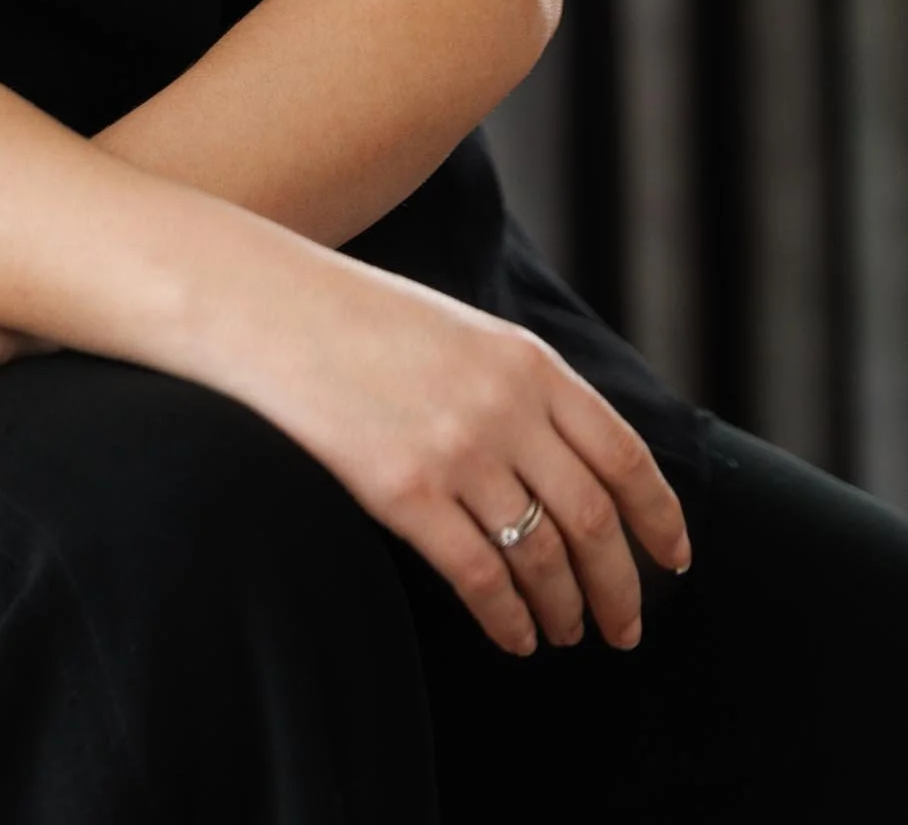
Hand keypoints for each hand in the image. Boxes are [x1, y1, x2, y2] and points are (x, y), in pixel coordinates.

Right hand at [213, 245, 692, 658]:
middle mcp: (507, 408)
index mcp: (530, 363)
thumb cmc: (364, 320)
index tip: (673, 562)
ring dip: (565, 607)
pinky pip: (480, 577)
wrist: (275, 311)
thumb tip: (579, 468)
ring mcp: (458, 452)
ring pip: (542, 557)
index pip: (624, 455)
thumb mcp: (466, 333)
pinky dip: (510, 617)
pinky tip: (517, 636)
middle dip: (619, 585)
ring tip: (568, 633)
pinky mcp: (406, 493)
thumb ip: (526, 389)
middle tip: (625, 626)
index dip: (659, 517)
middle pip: (593, 520)